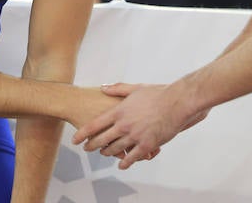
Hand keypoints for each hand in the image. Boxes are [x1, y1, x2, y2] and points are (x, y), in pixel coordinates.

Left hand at [71, 82, 204, 169]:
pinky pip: (131, 158)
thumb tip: (103, 87)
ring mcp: (134, 136)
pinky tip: (121, 164)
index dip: (83, 134)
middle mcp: (124, 125)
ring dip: (107, 153)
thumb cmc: (157, 94)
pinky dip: (125, 162)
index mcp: (119, 111)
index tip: (75, 140)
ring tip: (104, 153)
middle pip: (101, 140)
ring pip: (115, 150)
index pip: (95, 125)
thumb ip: (117, 89)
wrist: (176, 103)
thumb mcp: (135, 88)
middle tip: (87, 149)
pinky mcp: (146, 145)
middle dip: (92, 146)